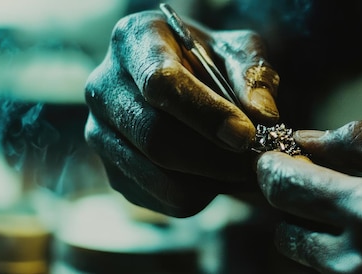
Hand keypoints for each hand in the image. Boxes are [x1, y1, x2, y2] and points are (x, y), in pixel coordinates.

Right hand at [84, 11, 279, 216]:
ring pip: (154, 174)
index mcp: (135, 41)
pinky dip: (196, 196)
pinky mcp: (111, 169)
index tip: (245, 135)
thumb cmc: (211, 60)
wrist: (183, 79)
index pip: (161, 83)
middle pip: (153, 136)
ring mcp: (100, 132)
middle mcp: (104, 86)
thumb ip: (253, 76)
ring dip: (208, 182)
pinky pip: (156, 197)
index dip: (206, 114)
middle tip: (253, 163)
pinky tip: (218, 177)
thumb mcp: (238, 51)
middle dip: (212, 158)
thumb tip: (262, 116)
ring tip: (242, 172)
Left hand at [256, 121, 361, 272]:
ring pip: (306, 252)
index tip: (280, 152)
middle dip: (294, 199)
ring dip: (315, 224)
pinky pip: (333, 270)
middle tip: (324, 177)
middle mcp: (355, 260)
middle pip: (285, 227)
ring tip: (357, 204)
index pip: (283, 187)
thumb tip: (309, 136)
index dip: (273, 165)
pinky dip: (337, 246)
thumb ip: (359, 147)